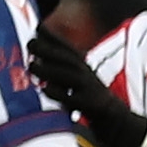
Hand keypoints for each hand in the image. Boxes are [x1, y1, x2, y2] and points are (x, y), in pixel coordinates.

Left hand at [28, 27, 145, 146]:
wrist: (116, 120)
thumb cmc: (90, 97)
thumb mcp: (78, 78)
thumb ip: (61, 67)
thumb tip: (39, 54)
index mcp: (84, 67)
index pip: (68, 49)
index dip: (54, 37)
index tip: (39, 26)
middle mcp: (87, 75)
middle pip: (67, 59)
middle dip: (49, 50)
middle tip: (30, 43)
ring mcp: (89, 90)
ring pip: (68, 76)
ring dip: (49, 70)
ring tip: (31, 65)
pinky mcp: (89, 106)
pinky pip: (72, 98)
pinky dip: (58, 93)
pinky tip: (44, 89)